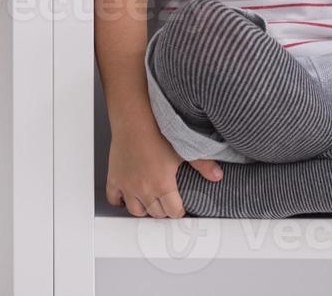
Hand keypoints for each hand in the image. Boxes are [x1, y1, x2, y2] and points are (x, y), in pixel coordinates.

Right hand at [105, 126, 222, 217]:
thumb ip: (204, 164)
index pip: (173, 212)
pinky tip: (127, 196)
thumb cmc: (156, 130)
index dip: (179, 211)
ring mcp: (127, 185)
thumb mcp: (184, 149)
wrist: (133, 118)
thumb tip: (218, 176)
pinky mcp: (114, 178)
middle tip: (167, 203)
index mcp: (163, 185)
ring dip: (144, 208)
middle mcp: (144, 189)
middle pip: (156, 213)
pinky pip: (114, 198)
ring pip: (136, 211)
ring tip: (150, 201)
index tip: (181, 207)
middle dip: (163, 210)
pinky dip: (120, 200)